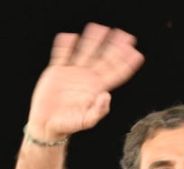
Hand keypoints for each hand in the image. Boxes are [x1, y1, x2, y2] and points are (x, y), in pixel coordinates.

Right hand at [26, 23, 144, 141]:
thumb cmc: (69, 125)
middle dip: (115, 46)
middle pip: (104, 58)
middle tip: (124, 35)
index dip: (126, 62)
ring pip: (85, 51)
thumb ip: (99, 110)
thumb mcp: (86, 121)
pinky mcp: (57, 71)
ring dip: (93, 40)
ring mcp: (73, 73)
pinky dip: (66, 46)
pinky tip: (70, 37)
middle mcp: (88, 78)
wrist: (48, 124)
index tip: (135, 52)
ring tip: (99, 27)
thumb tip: (107, 96)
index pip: (116, 72)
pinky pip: (62, 54)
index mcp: (97, 88)